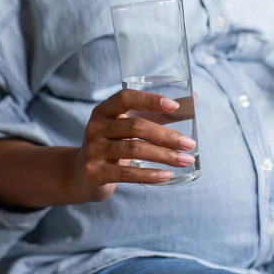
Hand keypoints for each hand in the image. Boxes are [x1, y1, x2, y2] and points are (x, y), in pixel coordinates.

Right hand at [72, 90, 196, 201]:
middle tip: (189, 144)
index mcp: (104, 110)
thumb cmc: (113, 145)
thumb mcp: (128, 128)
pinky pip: (126, 173)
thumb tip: (192, 99)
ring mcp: (93, 150)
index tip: (174, 106)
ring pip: (134, 150)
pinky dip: (150, 174)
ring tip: (185, 160)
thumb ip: (157, 115)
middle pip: (135, 126)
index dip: (150, 100)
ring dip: (164, 155)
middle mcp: (95, 127)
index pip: (126, 98)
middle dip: (166, 135)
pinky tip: (167, 176)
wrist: (81, 175)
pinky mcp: (94, 172)